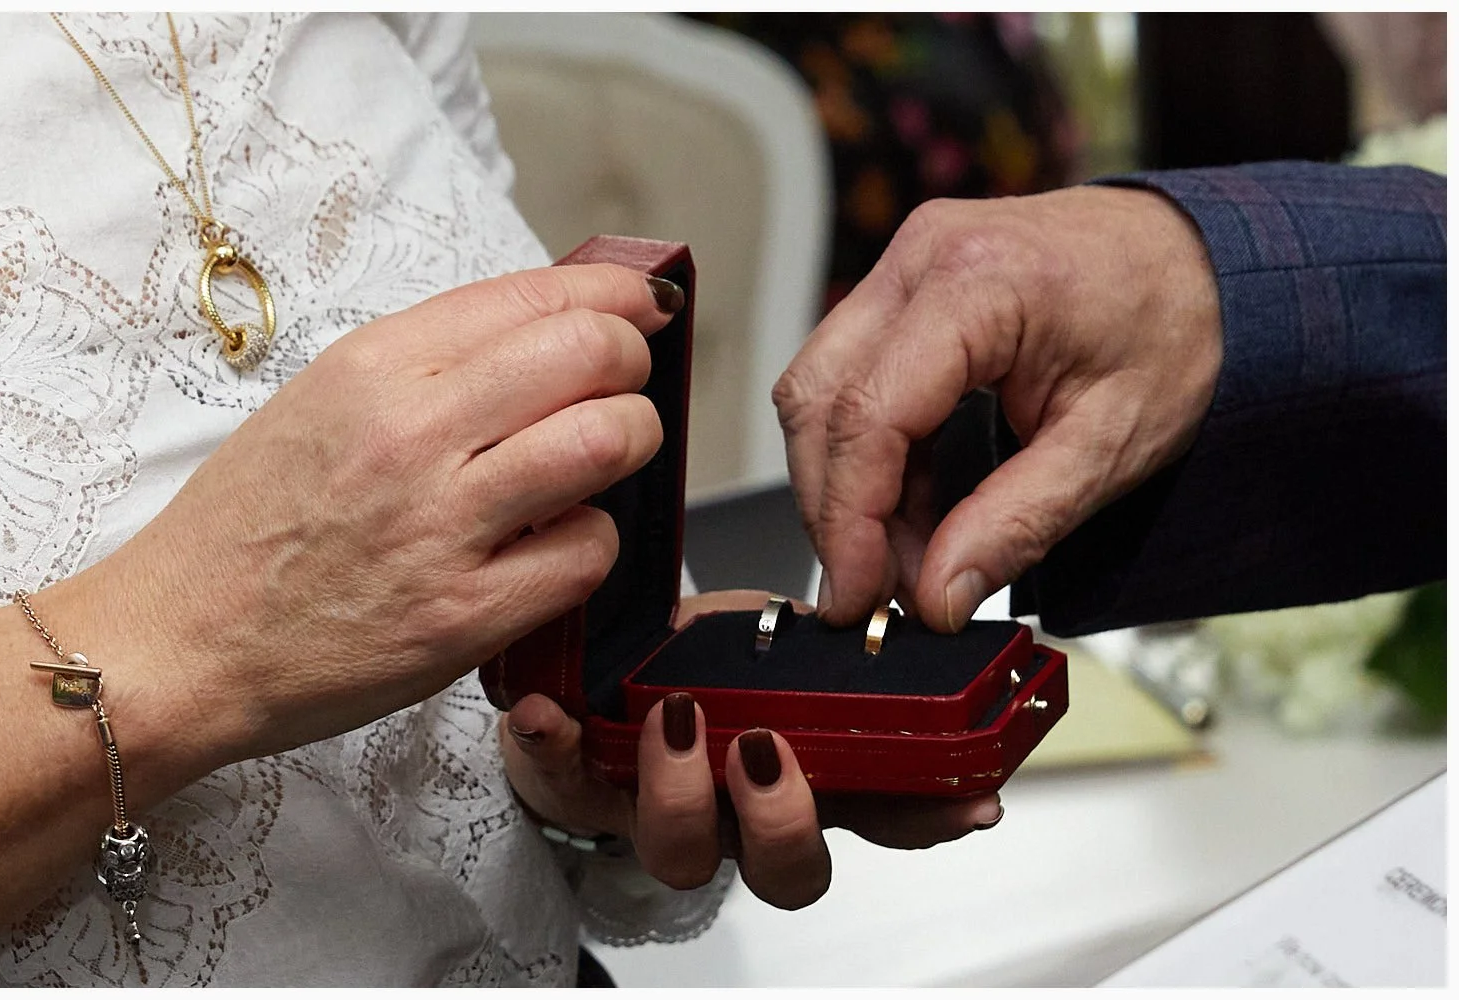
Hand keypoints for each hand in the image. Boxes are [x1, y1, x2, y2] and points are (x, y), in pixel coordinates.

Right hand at [52, 263, 683, 765]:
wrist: (181, 641)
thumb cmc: (252, 525)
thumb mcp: (323, 401)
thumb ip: (432, 364)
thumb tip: (550, 333)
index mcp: (376, 365)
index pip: (535, 296)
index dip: (615, 294)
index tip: (643, 305)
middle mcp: (413, 431)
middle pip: (592, 354)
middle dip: (633, 363)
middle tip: (625, 387)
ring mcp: (443, 525)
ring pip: (607, 442)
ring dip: (633, 442)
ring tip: (610, 459)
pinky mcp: (465, 616)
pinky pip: (586, 553)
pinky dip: (591, 543)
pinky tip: (557, 545)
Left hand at [501, 591, 1002, 910]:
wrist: (599, 673)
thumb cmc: (703, 661)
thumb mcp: (780, 642)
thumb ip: (831, 645)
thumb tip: (886, 618)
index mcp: (805, 776)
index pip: (884, 820)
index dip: (928, 821)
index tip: (967, 800)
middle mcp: (740, 815)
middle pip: (784, 869)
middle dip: (783, 819)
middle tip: (767, 751)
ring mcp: (662, 814)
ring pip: (682, 852)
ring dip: (679, 789)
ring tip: (672, 718)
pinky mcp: (578, 788)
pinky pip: (561, 782)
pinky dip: (552, 745)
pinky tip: (546, 711)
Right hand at [773, 185, 1222, 630]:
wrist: (1211, 261)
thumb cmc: (1180, 326)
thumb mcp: (1109, 446)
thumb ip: (1016, 524)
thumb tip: (936, 596)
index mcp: (978, 282)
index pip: (868, 414)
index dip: (848, 520)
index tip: (858, 598)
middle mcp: (923, 257)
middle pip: (819, 399)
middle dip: (834, 509)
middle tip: (876, 593)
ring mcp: (907, 263)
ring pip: (820, 390)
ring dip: (846, 485)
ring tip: (906, 558)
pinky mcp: (906, 287)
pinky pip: (852, 378)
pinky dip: (870, 456)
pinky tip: (910, 509)